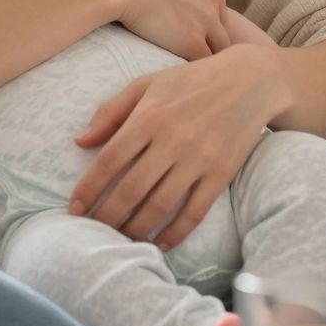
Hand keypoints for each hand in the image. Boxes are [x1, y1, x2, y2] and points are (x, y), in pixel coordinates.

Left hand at [69, 46, 288, 248]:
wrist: (251, 80)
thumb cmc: (192, 80)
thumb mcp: (147, 83)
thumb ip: (111, 111)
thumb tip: (79, 141)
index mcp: (149, 116)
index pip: (109, 160)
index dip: (88, 189)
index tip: (74, 210)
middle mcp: (172, 140)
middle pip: (130, 189)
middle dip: (106, 217)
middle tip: (92, 233)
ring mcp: (198, 159)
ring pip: (159, 206)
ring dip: (135, 229)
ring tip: (120, 241)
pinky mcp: (221, 173)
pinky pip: (194, 212)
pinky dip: (175, 234)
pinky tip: (160, 245)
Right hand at [78, 0, 231, 60]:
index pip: (214, 2)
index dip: (202, 18)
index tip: (187, 27)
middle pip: (222, 26)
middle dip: (208, 38)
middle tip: (187, 51)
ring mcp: (206, 20)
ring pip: (218, 47)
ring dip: (203, 55)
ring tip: (187, 68)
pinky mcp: (192, 42)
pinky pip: (202, 62)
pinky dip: (192, 69)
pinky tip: (178, 73)